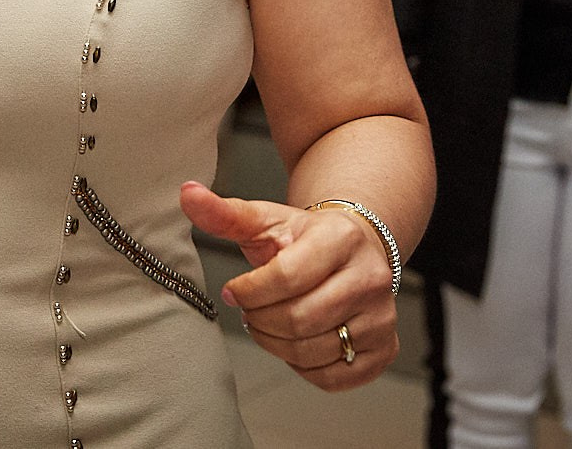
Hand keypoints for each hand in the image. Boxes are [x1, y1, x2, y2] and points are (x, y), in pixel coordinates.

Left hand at [180, 181, 398, 389]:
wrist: (353, 249)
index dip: (248, 291)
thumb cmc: (305, 238)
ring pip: (311, 352)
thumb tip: (187, 193)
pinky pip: (331, 378)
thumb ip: (225, 213)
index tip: (233, 289)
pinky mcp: (384, 350)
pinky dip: (302, 366)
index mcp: (342, 239)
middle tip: (249, 311)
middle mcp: (371, 278)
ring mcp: (381, 318)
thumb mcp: (266, 220)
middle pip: (298, 319)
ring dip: (275, 344)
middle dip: (259, 320)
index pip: (285, 277)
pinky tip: (296, 342)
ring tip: (268, 323)